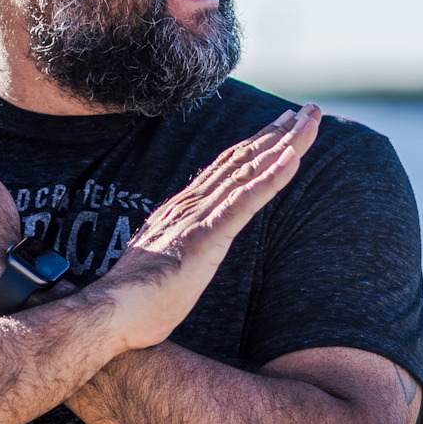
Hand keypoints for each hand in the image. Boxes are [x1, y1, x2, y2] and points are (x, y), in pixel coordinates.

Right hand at [96, 105, 322, 349]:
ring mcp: (198, 218)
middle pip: (241, 160)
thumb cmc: (136, 301)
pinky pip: (245, 202)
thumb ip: (175, 247)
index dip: (255, 145)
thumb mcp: (162, 263)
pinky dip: (271, 178)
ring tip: (309, 122)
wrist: (112, 313)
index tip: (280, 126)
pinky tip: (293, 159)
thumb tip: (183, 249)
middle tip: (308, 111)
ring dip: (283, 145)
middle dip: (277, 133)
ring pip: (249, 171)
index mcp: (181, 210)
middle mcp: (190, 205)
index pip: (225, 169)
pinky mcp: (206, 238)